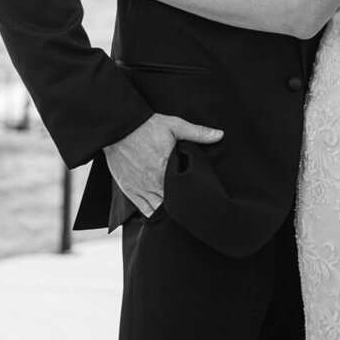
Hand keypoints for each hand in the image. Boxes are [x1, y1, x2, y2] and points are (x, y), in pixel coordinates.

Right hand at [104, 112, 223, 216]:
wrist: (120, 129)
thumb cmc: (148, 126)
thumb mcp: (175, 125)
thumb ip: (197, 132)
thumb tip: (220, 135)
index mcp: (168, 169)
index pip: (185, 191)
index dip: (193, 196)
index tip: (200, 197)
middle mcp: (155, 183)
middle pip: (173, 204)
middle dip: (183, 206)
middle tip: (192, 206)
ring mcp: (142, 189)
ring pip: (159, 210)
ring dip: (169, 211)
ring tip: (179, 210)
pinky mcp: (130, 191)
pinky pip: (144, 210)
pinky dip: (153, 213)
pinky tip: (162, 212)